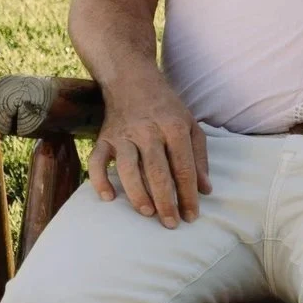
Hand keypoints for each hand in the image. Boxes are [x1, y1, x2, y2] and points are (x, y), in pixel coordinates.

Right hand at [87, 78, 210, 226]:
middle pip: (157, 171)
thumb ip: (199, 158)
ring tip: (147, 213)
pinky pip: (97, 161)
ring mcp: (123, 135)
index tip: (191, 217)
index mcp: (173, 127)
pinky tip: (108, 198)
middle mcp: (148, 131)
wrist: (131, 79)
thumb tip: (205, 190)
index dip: (188, 195)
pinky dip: (99, 180)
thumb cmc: (166, 107)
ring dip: (137, 193)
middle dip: (165, 201)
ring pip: (128, 168)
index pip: (183, 167)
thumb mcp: (190, 125)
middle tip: (170, 224)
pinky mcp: (103, 138)